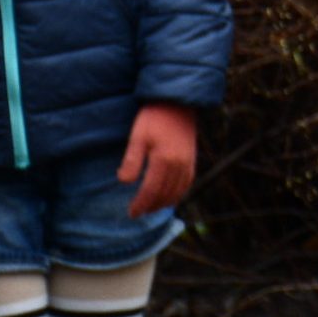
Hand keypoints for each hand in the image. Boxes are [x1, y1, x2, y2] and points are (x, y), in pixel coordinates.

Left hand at [117, 102, 197, 217]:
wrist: (177, 103)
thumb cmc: (153, 118)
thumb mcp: (137, 137)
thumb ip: (132, 160)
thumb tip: (125, 182)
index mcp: (164, 160)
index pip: (151, 190)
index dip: (141, 204)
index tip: (131, 213)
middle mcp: (179, 165)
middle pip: (165, 194)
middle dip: (151, 206)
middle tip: (138, 213)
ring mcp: (188, 162)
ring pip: (178, 191)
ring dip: (164, 202)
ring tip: (151, 207)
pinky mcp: (192, 159)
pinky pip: (187, 183)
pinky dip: (178, 193)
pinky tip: (170, 196)